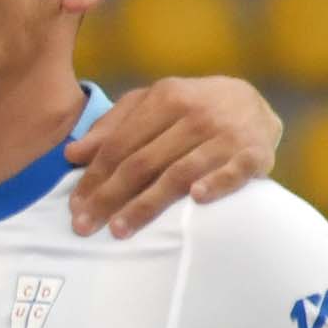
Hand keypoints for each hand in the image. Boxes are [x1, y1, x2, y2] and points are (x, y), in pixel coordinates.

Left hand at [62, 75, 275, 233]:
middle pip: (143, 162)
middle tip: (85, 226)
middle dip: (109, 197)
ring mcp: (227, 133)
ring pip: (179, 172)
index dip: (94, 177)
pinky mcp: (255, 152)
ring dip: (147, 203)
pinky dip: (216, 183)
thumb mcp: (152, 104)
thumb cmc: (189, 108)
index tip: (75, 207)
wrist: (253, 102)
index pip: (120, 144)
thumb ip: (112, 126)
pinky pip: (234, 170)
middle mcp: (196, 113)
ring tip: (120, 229)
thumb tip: (72, 154)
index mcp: (166, 97)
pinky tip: (195, 199)